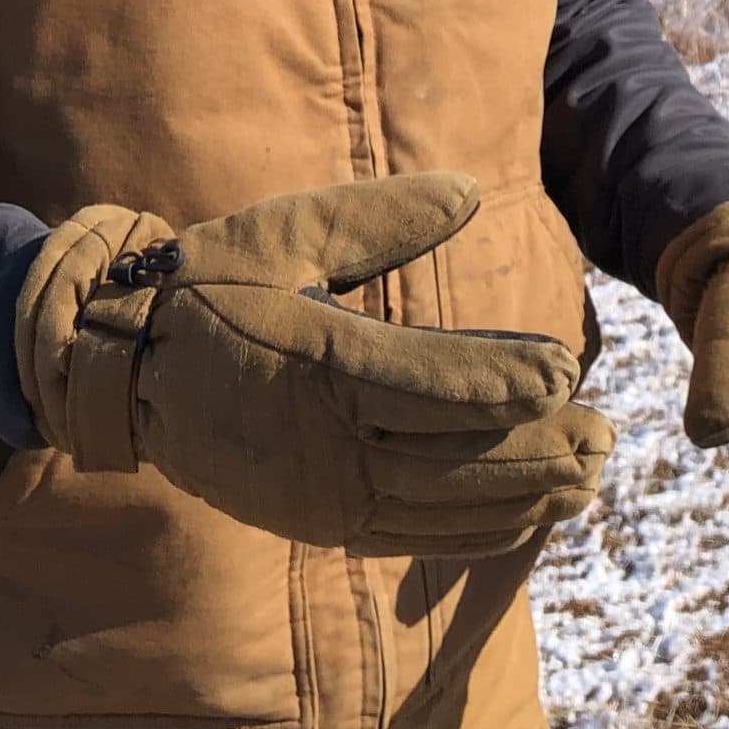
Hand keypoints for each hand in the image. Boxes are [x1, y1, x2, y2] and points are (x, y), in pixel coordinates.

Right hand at [16, 171, 612, 556]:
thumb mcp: (287, 229)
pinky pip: (412, 537)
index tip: (563, 375)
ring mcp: (319, 494)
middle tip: (606, 436)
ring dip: (521, 498)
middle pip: (446, 460)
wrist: (122, 369)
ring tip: (589, 479)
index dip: (496, 384)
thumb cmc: (210, 283)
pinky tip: (530, 516)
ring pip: (439, 509)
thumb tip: (469, 191)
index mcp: (311, 361)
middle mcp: (319, 442)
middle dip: (534, 452)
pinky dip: (476, 532)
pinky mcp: (319, 524)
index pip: (419, 383)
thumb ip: (380, 216)